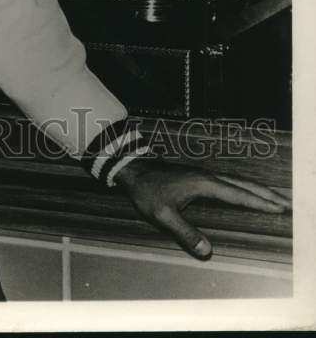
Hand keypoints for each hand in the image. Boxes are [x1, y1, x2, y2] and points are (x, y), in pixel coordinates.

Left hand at [112, 160, 290, 259]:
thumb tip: (208, 252)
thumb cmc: (147, 192)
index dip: (258, 203)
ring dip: (257, 188)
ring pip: (237, 180)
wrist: (132, 169)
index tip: (279, 210)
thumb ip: (184, 233)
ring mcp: (203, 173)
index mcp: (203, 184)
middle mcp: (207, 176)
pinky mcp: (198, 175)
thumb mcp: (162, 215)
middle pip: (243, 184)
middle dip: (266, 194)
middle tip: (288, 203)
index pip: (237, 195)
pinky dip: (244, 186)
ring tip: (275, 197)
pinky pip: (229, 180)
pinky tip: (245, 192)